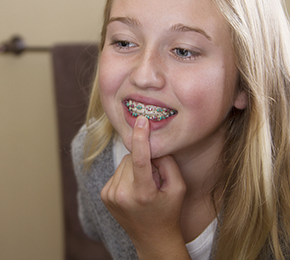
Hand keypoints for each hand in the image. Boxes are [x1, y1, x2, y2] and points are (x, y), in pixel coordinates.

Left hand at [101, 116, 189, 258]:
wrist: (152, 238)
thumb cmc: (168, 212)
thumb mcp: (178, 187)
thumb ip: (168, 163)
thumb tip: (153, 146)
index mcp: (142, 193)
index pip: (139, 159)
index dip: (140, 138)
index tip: (142, 120)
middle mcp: (122, 194)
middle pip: (132, 158)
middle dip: (144, 160)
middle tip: (153, 178)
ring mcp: (110, 195)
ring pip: (124, 163)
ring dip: (134, 167)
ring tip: (143, 186)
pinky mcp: (105, 194)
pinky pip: (118, 171)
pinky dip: (127, 174)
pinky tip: (133, 189)